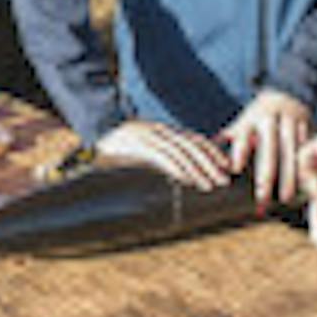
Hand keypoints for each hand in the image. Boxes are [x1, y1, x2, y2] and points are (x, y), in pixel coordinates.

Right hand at [95, 119, 232, 189]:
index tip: (226, 166)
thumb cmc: (114, 147)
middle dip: (211, 163)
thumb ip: (158, 156)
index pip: (194, 140)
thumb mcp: (140, 149)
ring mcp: (148, 136)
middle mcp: (159, 131)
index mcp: (162, 131)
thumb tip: (177, 172)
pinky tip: (187, 180)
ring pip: (180, 152)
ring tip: (210, 184)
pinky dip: (177, 168)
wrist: (90, 135)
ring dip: (198, 169)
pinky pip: (163, 156)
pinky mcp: (138, 145)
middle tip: (225, 180)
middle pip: (192, 146)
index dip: (212, 152)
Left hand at [219, 89, 310, 208]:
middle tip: (261, 198)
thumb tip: (208, 151)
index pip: (244, 136)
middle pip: (269, 148)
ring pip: (291, 151)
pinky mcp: (308, 124)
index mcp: (252, 118)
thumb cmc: (260, 116)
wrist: (287, 91)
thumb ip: (229, 137)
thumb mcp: (244, 122)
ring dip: (289, 176)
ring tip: (286, 199)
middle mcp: (271, 118)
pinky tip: (306, 186)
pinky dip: (307, 167)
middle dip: (266, 173)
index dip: (240, 152)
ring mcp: (291, 120)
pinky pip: (308, 148)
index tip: (234, 170)